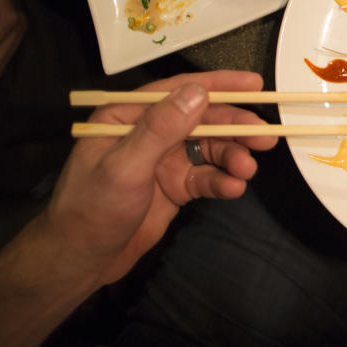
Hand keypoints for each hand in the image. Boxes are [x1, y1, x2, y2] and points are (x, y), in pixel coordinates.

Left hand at [43, 71, 277, 284]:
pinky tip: (234, 189)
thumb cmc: (92, 209)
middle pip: (201, 121)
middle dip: (234, 127)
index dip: (218, 86)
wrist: (80, 261)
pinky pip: (205, 178)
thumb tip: (198, 91)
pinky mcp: (173, 187)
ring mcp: (162, 161)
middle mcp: (148, 134)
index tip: (255, 85)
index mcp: (128, 117)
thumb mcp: (125, 166)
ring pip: (208, 150)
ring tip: (247, 170)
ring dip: (231, 157)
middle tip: (266, 137)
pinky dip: (222, 182)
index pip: (178, 91)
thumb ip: (161, 129)